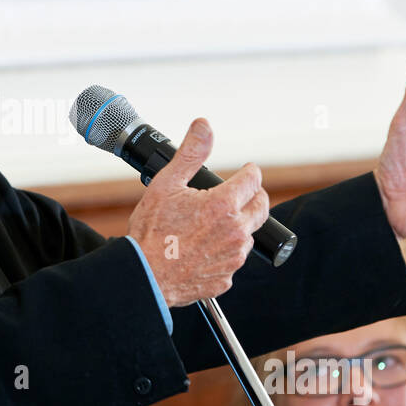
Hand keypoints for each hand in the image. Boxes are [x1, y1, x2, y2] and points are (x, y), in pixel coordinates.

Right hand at [127, 118, 269, 305]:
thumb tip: (204, 126)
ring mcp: (232, 257)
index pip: (254, 180)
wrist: (144, 275)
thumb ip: (191, 153)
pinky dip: (224, 252)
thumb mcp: (166, 184)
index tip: (247, 170)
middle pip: (261, 207)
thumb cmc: (151, 232)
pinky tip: (205, 248)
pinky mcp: (226, 278)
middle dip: (254, 196)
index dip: (250, 171)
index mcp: (224, 205)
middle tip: (242, 193)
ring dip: (239, 225)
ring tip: (217, 222)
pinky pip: (232, 260)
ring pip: (247, 235)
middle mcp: (235, 231)